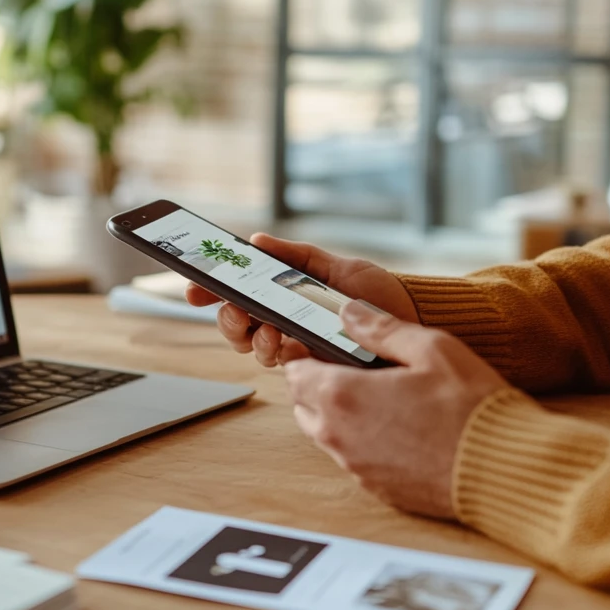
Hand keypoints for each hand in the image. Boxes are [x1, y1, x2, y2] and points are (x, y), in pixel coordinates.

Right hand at [185, 234, 417, 366]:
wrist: (415, 319)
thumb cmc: (379, 292)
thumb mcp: (335, 266)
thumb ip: (296, 256)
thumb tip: (256, 239)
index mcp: (284, 296)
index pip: (238, 295)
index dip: (210, 292)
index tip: (193, 288)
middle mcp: (286, 324)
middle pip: (237, 327)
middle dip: (227, 320)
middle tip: (235, 309)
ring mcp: (298, 348)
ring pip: (254, 349)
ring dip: (252, 339)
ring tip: (269, 329)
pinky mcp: (315, 370)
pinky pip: (284, 367)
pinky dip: (279, 354)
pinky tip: (288, 343)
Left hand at [285, 301, 505, 518]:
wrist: (501, 470)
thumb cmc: (471, 407)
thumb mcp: (431, 349)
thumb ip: (382, 329)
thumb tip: (349, 313)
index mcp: (343, 396)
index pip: (295, 374)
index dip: (303, 357)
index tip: (317, 347)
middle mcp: (339, 436)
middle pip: (304, 405)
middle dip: (317, 386)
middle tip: (347, 369)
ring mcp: (356, 466)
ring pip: (325, 435)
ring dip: (338, 414)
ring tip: (376, 396)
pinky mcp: (376, 487)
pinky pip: (353, 458)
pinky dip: (362, 441)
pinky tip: (396, 427)